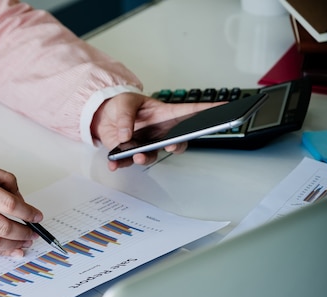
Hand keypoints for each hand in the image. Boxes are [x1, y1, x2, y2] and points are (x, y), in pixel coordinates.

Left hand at [91, 92, 220, 169]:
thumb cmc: (121, 104)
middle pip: (175, 142)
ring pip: (151, 155)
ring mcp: (144, 143)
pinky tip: (114, 164)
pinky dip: (120, 164)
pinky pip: (127, 162)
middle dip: (177, 146)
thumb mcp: (125, 102)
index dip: (207, 111)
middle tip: (172, 146)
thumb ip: (126, 117)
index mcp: (163, 115)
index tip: (223, 109)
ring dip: (145, 158)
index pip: (189, 112)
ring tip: (137, 156)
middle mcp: (158, 132)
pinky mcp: (128, 152)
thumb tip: (126, 135)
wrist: (103, 114)